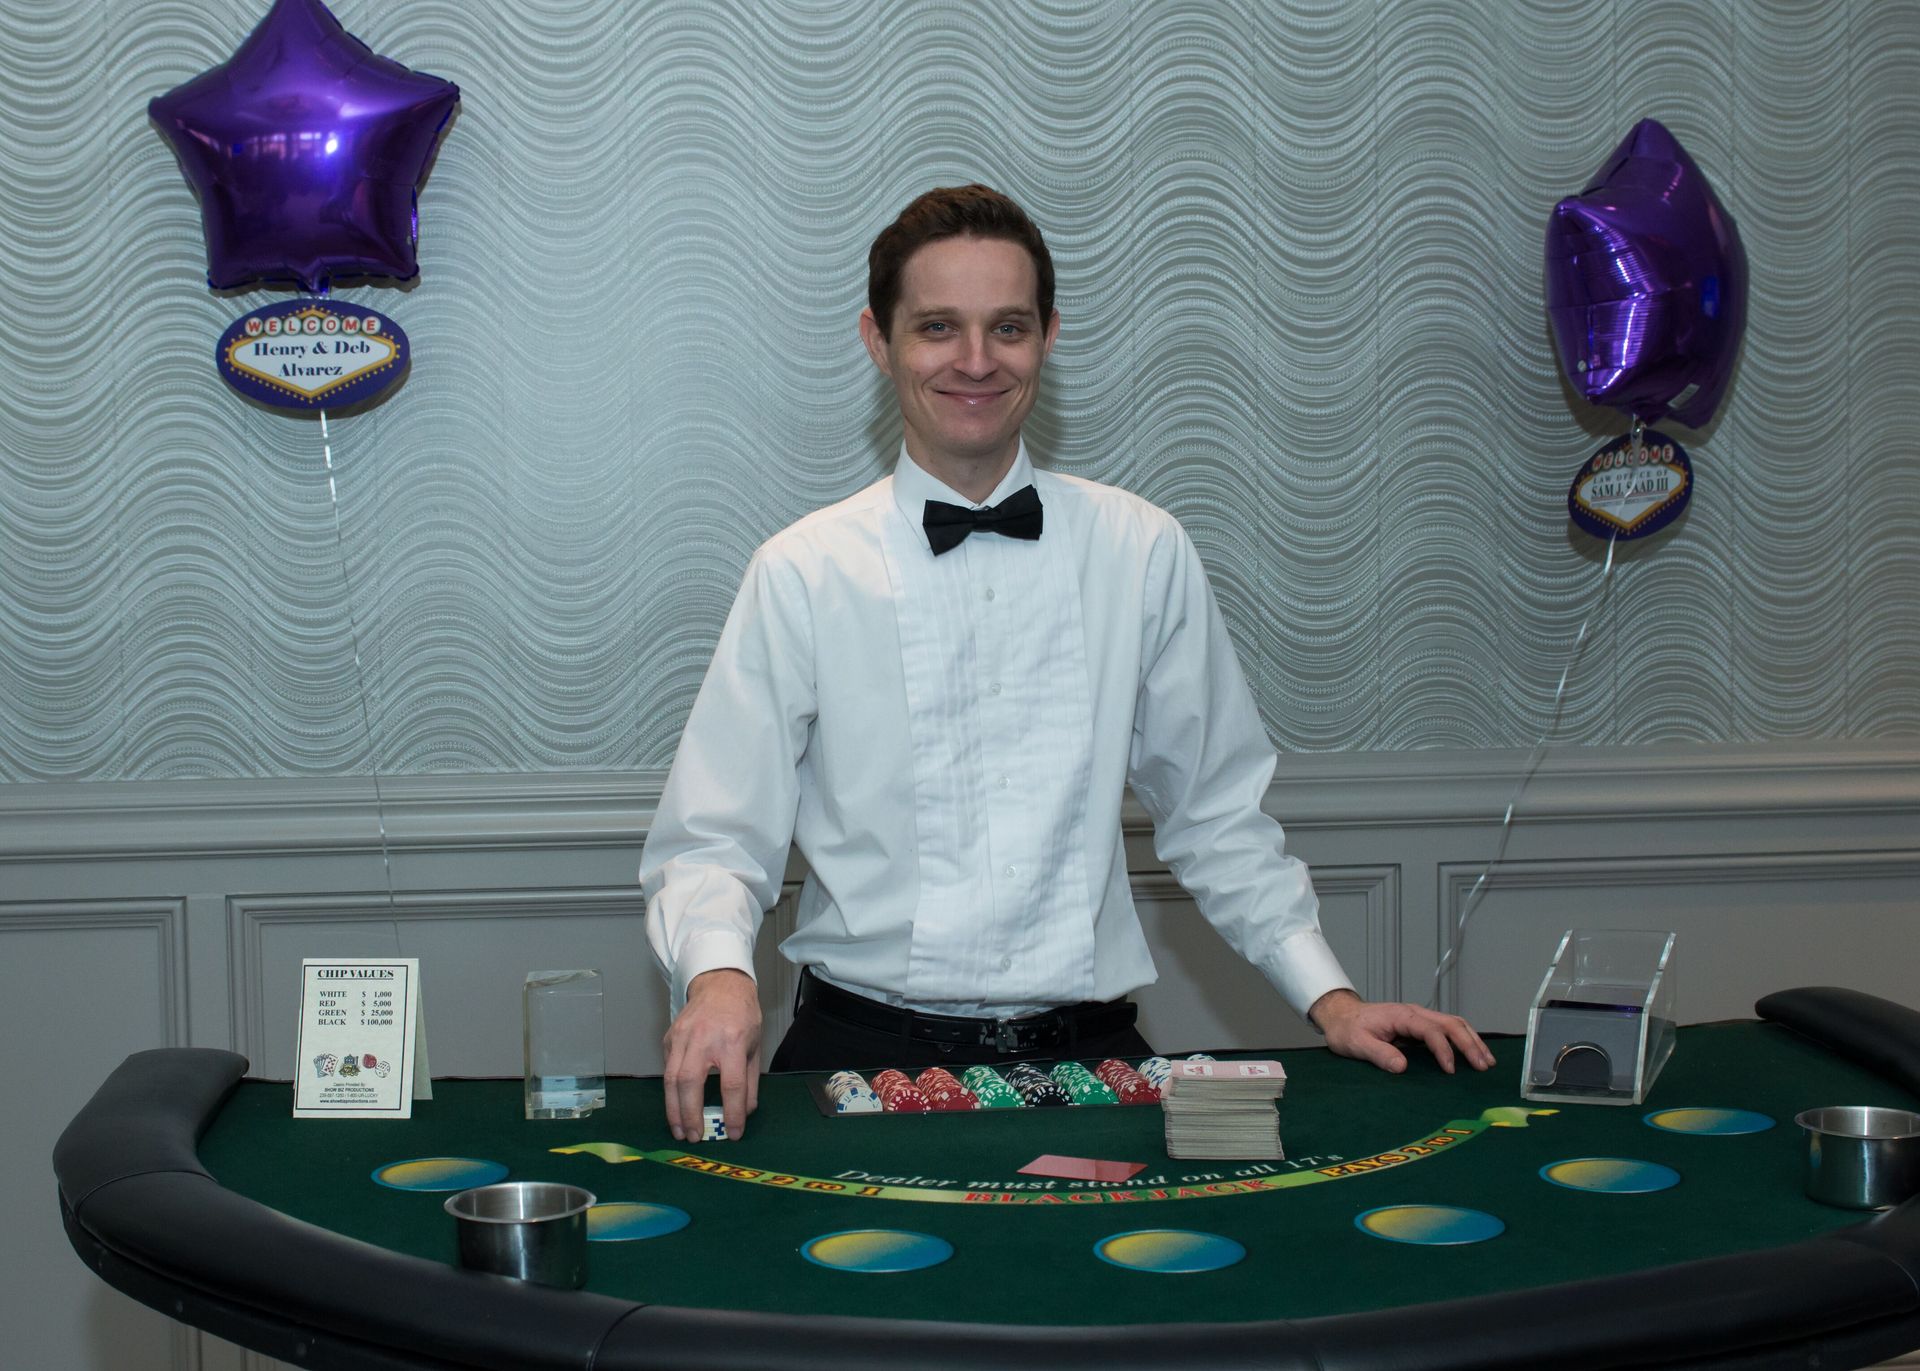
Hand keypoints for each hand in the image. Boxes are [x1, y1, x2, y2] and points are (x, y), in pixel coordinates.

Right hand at [663, 968, 761, 1140]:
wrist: (720, 984)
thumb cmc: (742, 1015)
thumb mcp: (755, 1046)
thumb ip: (750, 1082)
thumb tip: (745, 1112)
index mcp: (732, 1041)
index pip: (732, 1085)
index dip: (733, 1112)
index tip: (734, 1133)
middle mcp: (704, 1039)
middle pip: (691, 1083)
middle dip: (690, 1115)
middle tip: (695, 1137)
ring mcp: (682, 1037)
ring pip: (671, 1079)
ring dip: (673, 1109)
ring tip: (679, 1130)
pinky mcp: (669, 1038)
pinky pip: (667, 1069)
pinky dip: (671, 1091)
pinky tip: (676, 1105)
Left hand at [1308, 989, 1493, 1074]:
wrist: (1341, 1016)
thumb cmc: (1348, 1030)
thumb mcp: (1357, 1043)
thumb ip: (1379, 1054)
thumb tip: (1402, 1067)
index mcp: (1401, 1016)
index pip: (1430, 1030)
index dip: (1443, 1050)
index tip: (1450, 1071)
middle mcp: (1414, 1013)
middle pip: (1451, 1024)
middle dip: (1469, 1044)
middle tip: (1483, 1066)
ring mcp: (1419, 1017)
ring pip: (1454, 1023)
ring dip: (1472, 1040)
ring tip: (1487, 1061)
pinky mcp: (1420, 1025)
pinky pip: (1448, 1029)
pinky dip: (1464, 1039)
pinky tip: (1474, 1052)